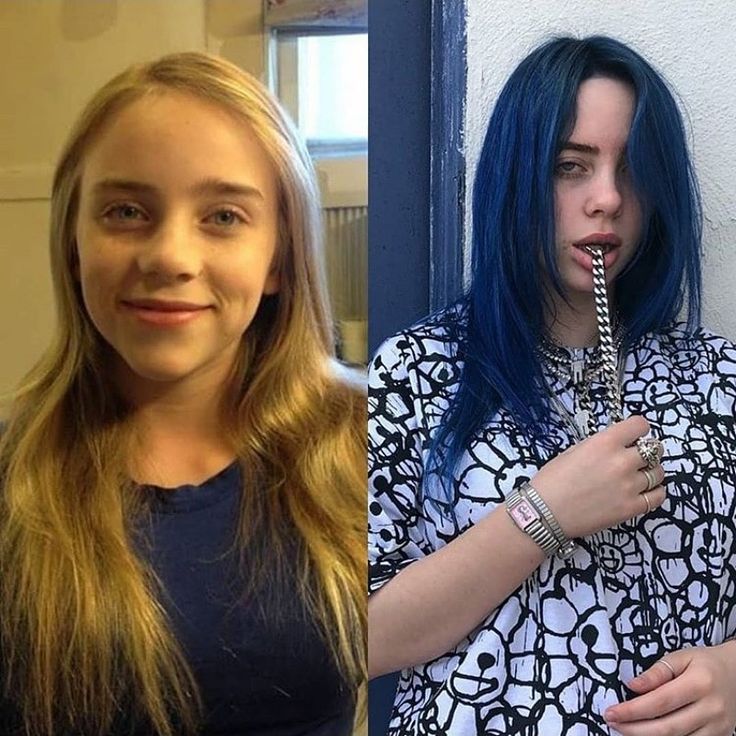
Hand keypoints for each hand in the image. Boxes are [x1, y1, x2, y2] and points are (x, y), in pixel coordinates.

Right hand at [530, 415, 664, 538]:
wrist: (544, 513)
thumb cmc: (551, 481)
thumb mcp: (572, 452)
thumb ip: (599, 446)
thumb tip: (615, 445)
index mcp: (604, 443)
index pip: (640, 425)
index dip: (639, 429)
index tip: (635, 435)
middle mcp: (621, 461)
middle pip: (654, 449)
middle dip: (646, 451)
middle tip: (637, 457)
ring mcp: (629, 486)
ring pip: (658, 472)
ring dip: (651, 471)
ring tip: (640, 476)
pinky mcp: (631, 508)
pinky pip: (658, 496)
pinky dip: (655, 492)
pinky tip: (645, 492)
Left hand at [604, 643, 735, 735]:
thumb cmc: (705, 662)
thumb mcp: (681, 656)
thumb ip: (657, 672)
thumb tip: (632, 686)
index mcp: (699, 683)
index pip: (660, 702)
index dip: (633, 710)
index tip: (611, 712)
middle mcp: (711, 709)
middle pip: (668, 728)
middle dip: (635, 729)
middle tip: (612, 723)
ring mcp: (718, 727)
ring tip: (625, 729)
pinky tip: (648, 734)